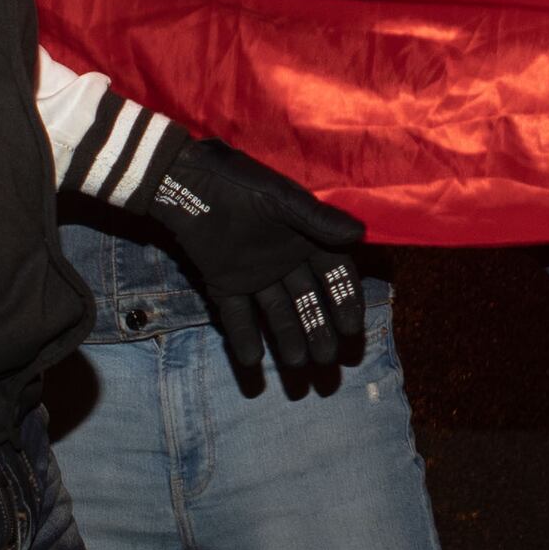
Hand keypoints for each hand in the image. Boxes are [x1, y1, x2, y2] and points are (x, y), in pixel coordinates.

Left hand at [138, 134, 368, 394]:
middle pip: (308, 303)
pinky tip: (252, 362)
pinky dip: (244, 338)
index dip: (344, 302)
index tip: (352, 331)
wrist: (188, 182)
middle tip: (327, 363)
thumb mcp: (281, 199)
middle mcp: (285, 262)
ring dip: (287, 340)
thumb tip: (360, 233)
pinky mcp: (223, 284)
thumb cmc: (240, 184)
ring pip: (277, 314)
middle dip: (319, 332)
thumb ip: (317, 219)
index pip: (334, 276)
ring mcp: (254, 276)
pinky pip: (237, 316)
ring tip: (297, 367)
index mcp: (305, 239)